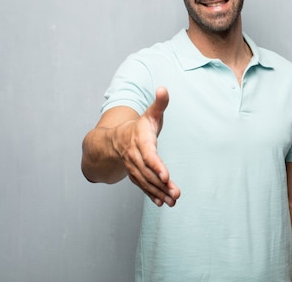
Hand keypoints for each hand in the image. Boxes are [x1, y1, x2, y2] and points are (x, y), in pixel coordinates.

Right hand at [114, 87, 180, 206]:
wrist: (115, 140)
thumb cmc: (139, 126)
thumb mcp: (150, 114)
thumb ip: (159, 103)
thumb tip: (163, 88)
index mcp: (140, 141)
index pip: (149, 155)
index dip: (157, 166)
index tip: (166, 176)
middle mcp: (135, 156)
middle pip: (149, 172)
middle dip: (162, 184)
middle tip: (176, 194)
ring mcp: (134, 167)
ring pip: (146, 182)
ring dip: (159, 192)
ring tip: (173, 201)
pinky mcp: (136, 175)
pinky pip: (143, 186)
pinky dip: (151, 195)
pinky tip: (162, 203)